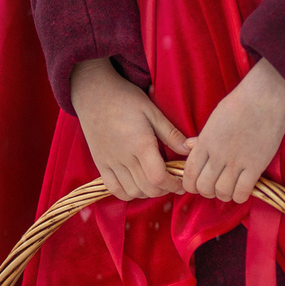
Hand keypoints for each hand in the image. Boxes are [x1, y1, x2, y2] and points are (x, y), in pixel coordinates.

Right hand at [69, 57, 190, 201]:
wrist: (93, 92)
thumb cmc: (126, 98)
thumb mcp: (152, 111)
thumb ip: (171, 134)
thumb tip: (191, 149)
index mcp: (140, 143)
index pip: (158, 178)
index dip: (173, 185)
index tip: (181, 182)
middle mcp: (124, 157)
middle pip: (147, 188)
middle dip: (164, 190)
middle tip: (172, 182)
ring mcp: (110, 161)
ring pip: (132, 192)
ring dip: (147, 193)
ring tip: (155, 183)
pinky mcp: (100, 163)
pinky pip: (113, 188)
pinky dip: (127, 193)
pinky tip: (136, 185)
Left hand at [178, 59, 284, 204]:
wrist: (265, 96)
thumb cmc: (239, 103)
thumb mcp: (214, 118)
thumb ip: (203, 137)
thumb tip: (190, 147)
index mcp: (205, 142)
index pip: (189, 173)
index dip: (190, 185)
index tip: (195, 185)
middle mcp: (217, 155)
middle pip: (204, 187)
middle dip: (206, 192)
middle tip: (214, 188)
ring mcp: (236, 161)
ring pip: (222, 193)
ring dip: (224, 195)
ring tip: (229, 189)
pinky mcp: (256, 166)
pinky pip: (242, 192)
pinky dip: (240, 196)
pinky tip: (242, 190)